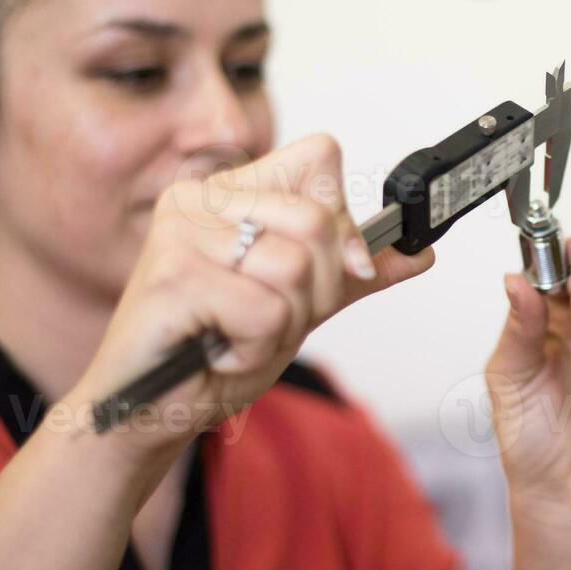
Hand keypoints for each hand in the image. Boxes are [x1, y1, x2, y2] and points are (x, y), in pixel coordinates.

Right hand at [68, 134, 434, 459]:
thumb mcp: (297, 305)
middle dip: (313, 292)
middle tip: (263, 320)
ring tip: (234, 336)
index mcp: (230, 191)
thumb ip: (351, 274)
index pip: (321, 157)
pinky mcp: (172, 277)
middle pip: (317, 220)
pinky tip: (217, 353)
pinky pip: (264, 311)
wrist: (149, 412)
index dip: (342, 223)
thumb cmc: (212, 353)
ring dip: (280, 326)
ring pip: (294, 268)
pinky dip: (254, 349)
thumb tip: (421, 252)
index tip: (330, 271)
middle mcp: (199, 197)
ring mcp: (180, 233)